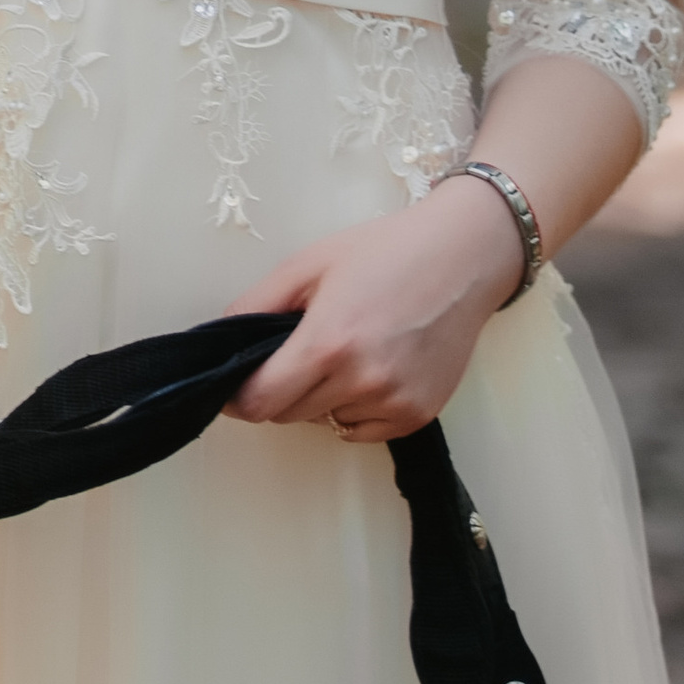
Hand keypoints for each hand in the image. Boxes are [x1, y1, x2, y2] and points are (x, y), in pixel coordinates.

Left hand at [224, 172, 525, 441]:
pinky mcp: (419, 416)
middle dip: (280, 390)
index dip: (238, 398)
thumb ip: (255, 305)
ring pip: (326, 422)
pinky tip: (371, 368)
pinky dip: (355, 409)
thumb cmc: (383, 252)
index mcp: (327, 343)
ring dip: (320, 399)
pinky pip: (364, 430)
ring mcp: (395, 402)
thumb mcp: (307, 265)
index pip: (260, 402)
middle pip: (289, 415)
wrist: (462, 259)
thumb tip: (220, 339)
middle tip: (296, 352)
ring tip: (344, 351)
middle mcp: (362, 381)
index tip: (233, 386)